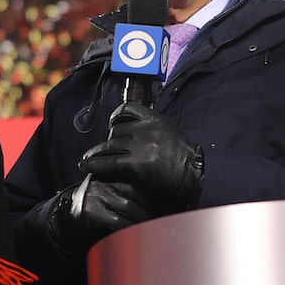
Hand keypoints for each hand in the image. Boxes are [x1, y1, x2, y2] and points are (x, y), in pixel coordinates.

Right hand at [48, 175, 149, 257]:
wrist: (71, 213)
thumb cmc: (98, 202)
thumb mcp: (110, 187)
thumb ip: (127, 185)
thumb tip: (158, 194)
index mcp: (108, 170)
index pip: (135, 178)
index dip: (150, 191)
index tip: (162, 202)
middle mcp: (100, 179)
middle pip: (134, 191)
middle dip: (148, 206)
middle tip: (159, 216)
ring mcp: (94, 194)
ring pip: (127, 206)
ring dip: (141, 219)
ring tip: (147, 224)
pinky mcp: (90, 210)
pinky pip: (117, 220)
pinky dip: (128, 227)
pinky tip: (132, 231)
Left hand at [78, 102, 204, 212]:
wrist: (196, 175)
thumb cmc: (188, 159)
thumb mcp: (173, 134)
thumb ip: (157, 130)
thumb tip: (143, 132)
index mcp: (156, 119)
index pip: (129, 108)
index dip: (117, 115)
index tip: (112, 123)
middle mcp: (145, 128)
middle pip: (116, 130)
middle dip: (107, 140)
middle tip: (99, 149)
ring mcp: (140, 145)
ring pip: (109, 145)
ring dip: (96, 153)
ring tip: (87, 159)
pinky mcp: (136, 163)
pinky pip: (109, 161)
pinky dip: (95, 164)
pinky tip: (87, 167)